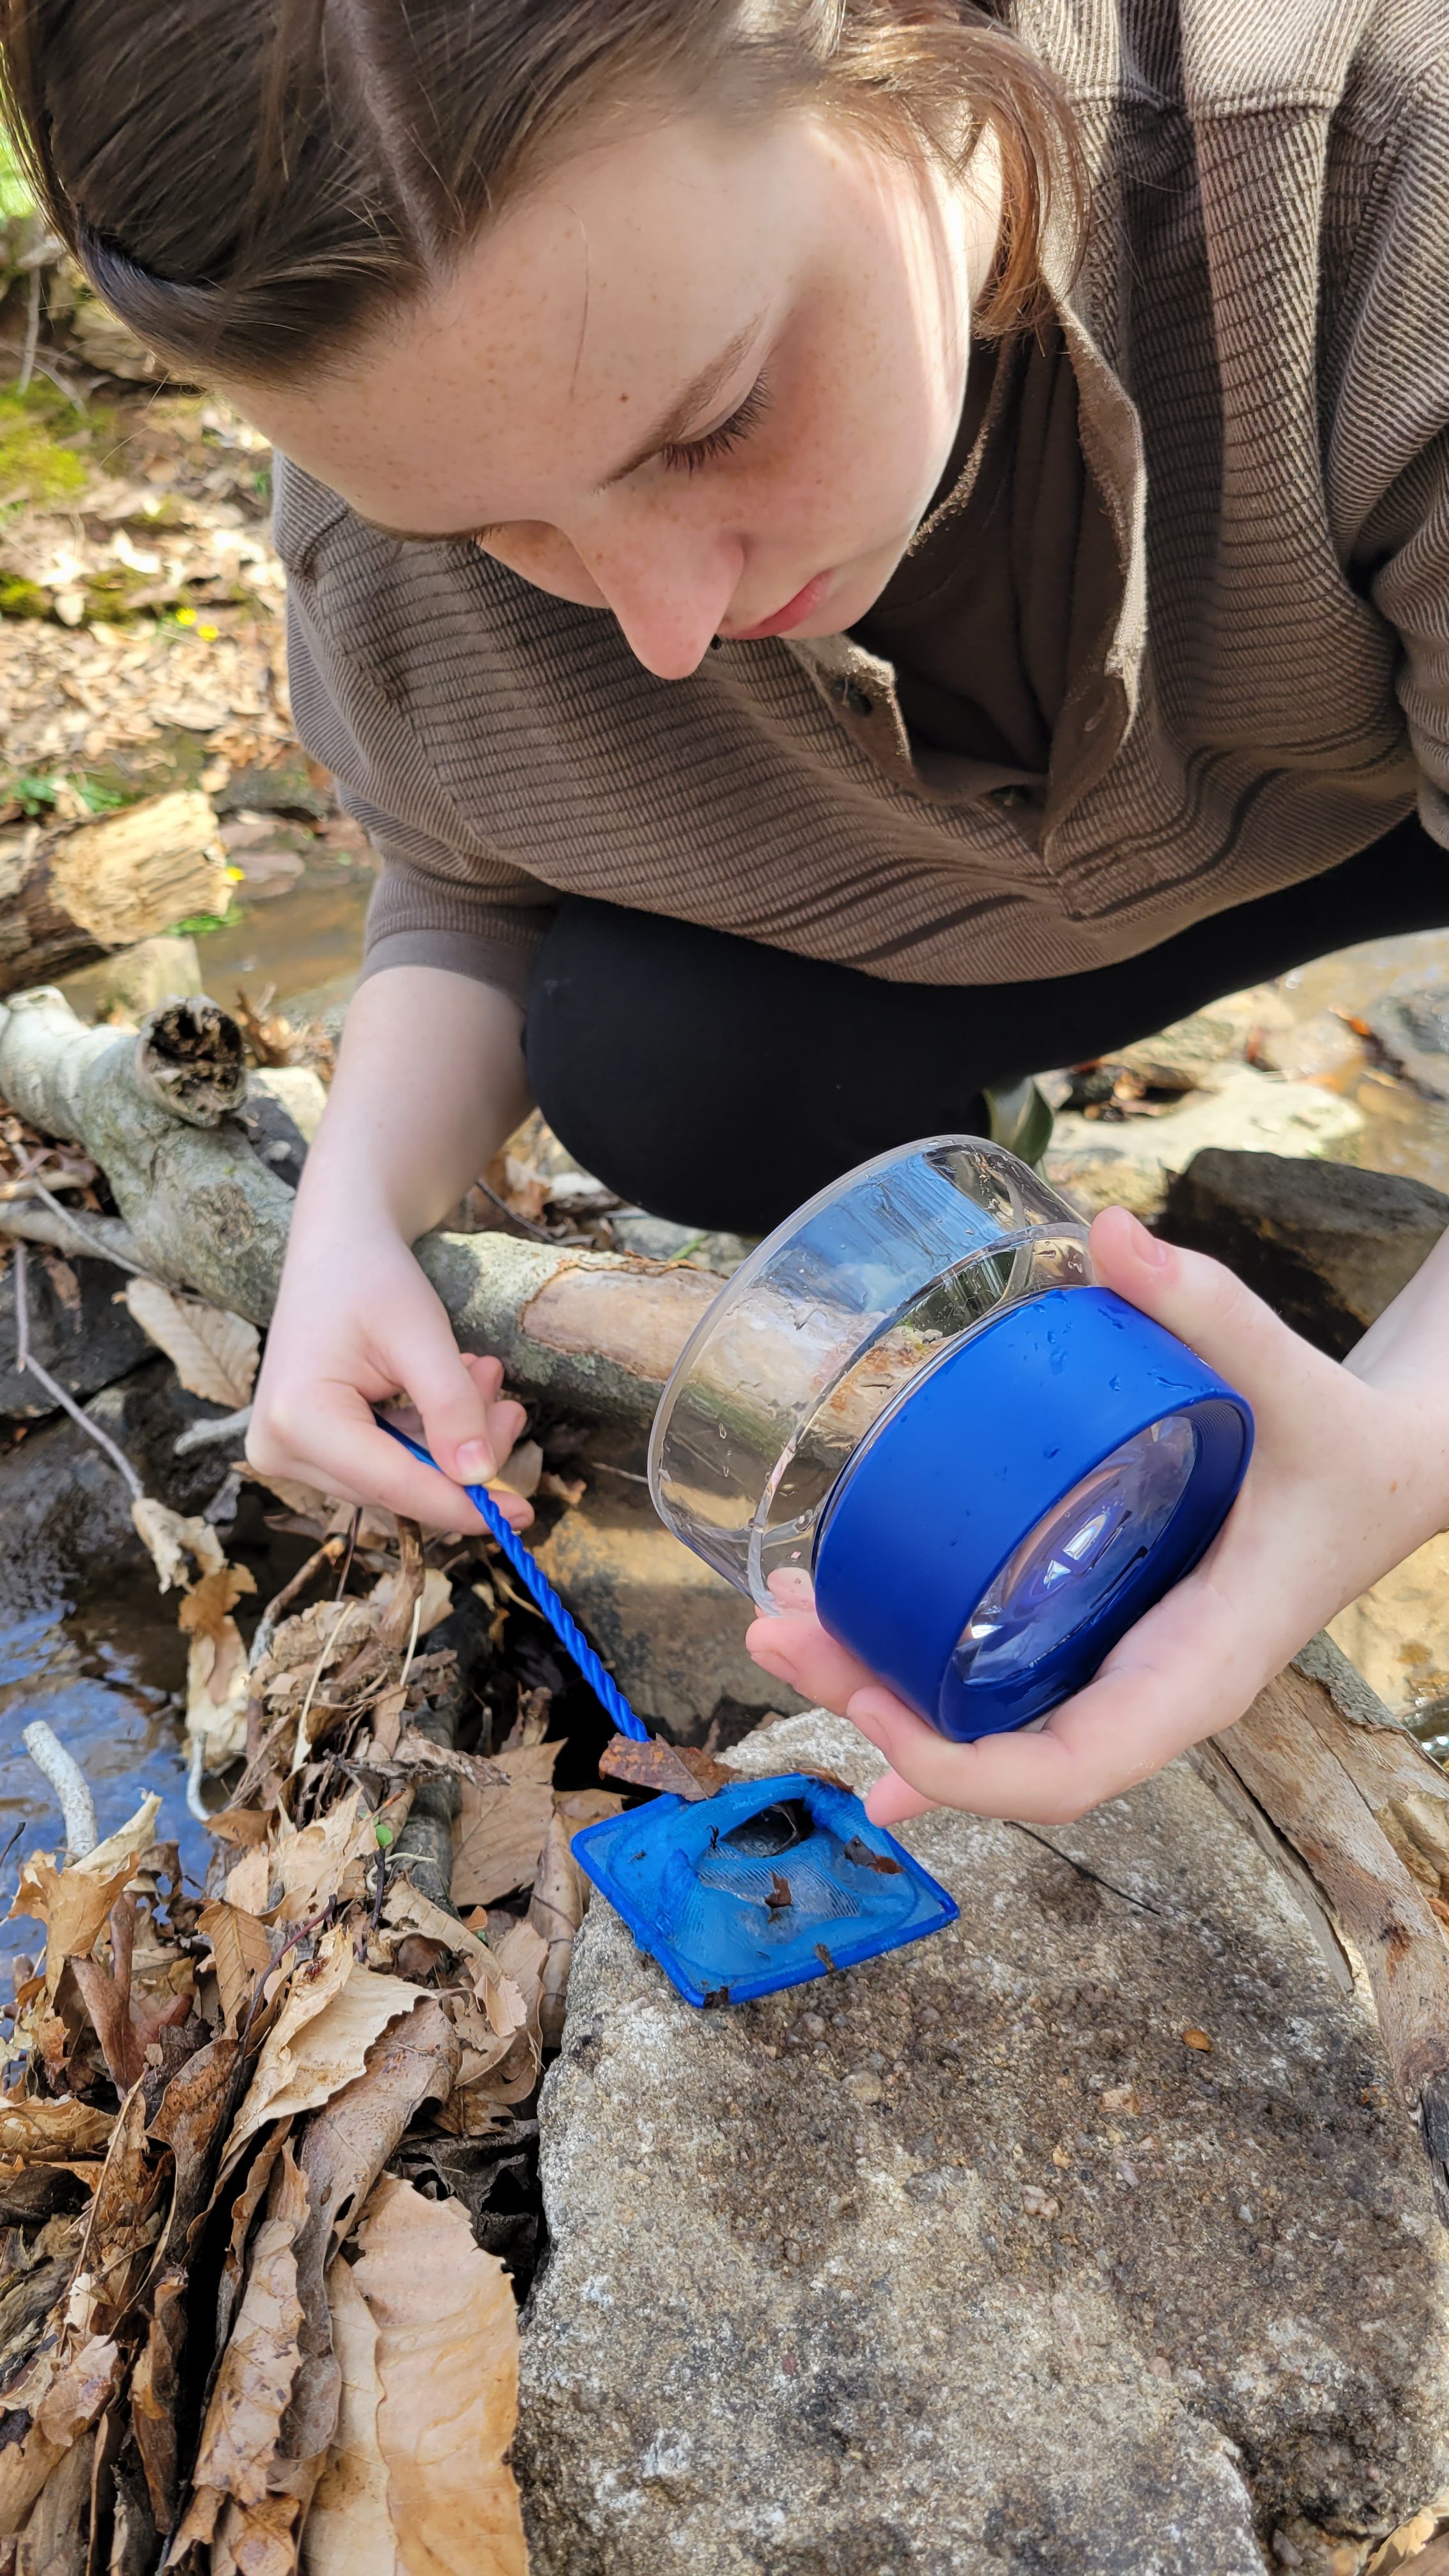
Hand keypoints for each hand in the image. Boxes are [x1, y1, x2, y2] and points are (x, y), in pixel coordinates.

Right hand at [248, 1216, 532, 1537]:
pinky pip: (386, 1461)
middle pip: (398, 1485)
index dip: (462, 1504)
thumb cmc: (371, 1278)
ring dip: (452, 1437)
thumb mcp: (421, 1335)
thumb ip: (451, 1407)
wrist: (336, 1248)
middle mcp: (280, 1447)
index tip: (523, 1516)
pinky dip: (429, 1433)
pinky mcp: (310, 1447)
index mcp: (298, 1418)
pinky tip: (457, 1386)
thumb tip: (479, 1477)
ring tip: (484, 1375)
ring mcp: (290, 1451)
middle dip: (464, 1453)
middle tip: (510, 1403)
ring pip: (398, 1477)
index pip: (392, 1485)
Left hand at [745, 1206, 1448, 1828]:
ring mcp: (1117, 1669)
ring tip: (780, 1621)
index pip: (1072, 1770)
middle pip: (996, 1757)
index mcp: (1196, 1670)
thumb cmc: (1345, 1447)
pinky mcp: (1099, 1632)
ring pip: (985, 1723)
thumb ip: (1209, 1306)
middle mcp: (1148, 1692)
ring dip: (876, 1688)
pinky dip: (921, 1681)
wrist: (1385, 1470)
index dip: (965, 1771)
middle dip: (877, 1715)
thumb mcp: (1295, 1382)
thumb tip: (1110, 1227)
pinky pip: (1001, 1684)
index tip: (876, 1724)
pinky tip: (851, 1672)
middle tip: (778, 1632)